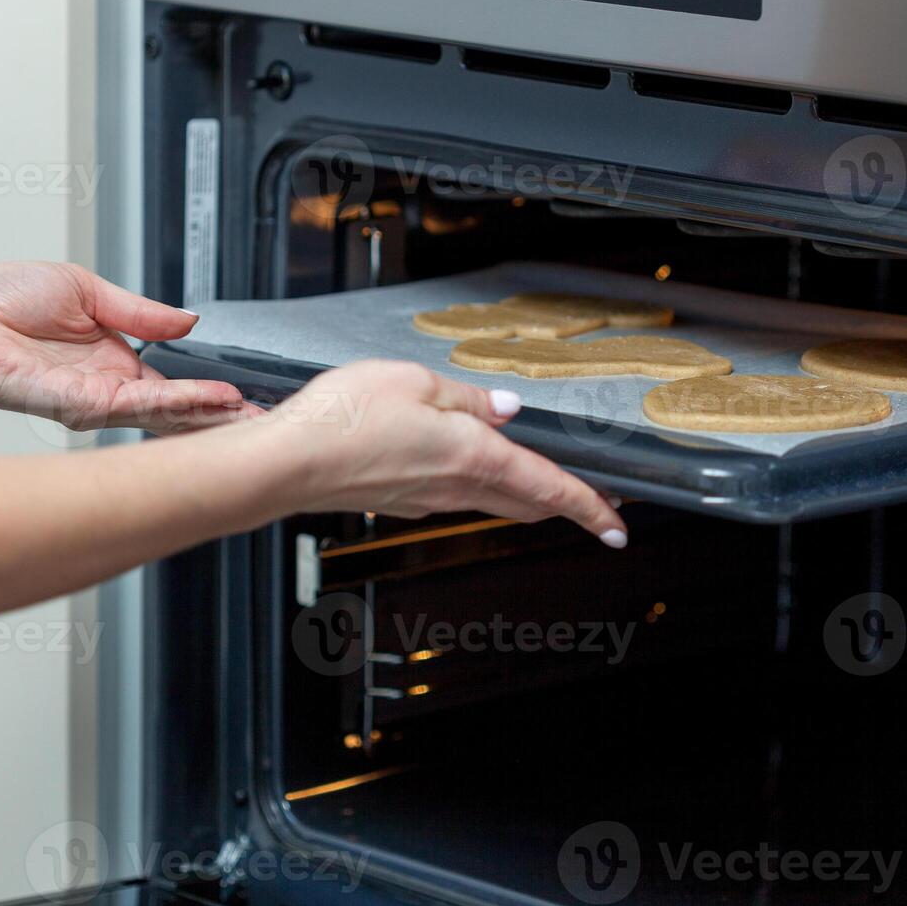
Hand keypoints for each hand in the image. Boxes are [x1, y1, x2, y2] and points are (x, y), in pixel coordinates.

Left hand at [0, 262, 258, 433]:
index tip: (243, 391)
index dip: (208, 388)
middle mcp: (107, 385)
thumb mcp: (87, 290)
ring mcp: (97, 400)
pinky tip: (212, 400)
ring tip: (249, 413)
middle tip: (262, 415)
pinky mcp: (84, 405)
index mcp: (110, 358)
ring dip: (210, 412)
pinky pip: (143, 405)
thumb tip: (186, 320)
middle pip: (177, 407)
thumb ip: (142, 311)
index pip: (171, 381)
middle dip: (220, 412)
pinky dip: (181, 403)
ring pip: (168, 413)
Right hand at [271, 360, 627, 545]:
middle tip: (597, 502)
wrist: (287, 463)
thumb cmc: (345, 419)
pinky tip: (475, 466)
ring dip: (529, 496)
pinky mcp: (402, 499)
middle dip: (568, 504)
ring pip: (496, 501)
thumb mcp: (416, 382)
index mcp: (475, 457)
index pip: (551, 489)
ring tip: (548, 483)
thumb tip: (506, 407)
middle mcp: (458, 488)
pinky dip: (485, 487)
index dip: (592, 508)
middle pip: (530, 503)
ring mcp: (429, 500)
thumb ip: (467, 397)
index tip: (619, 523)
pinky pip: (460, 495)